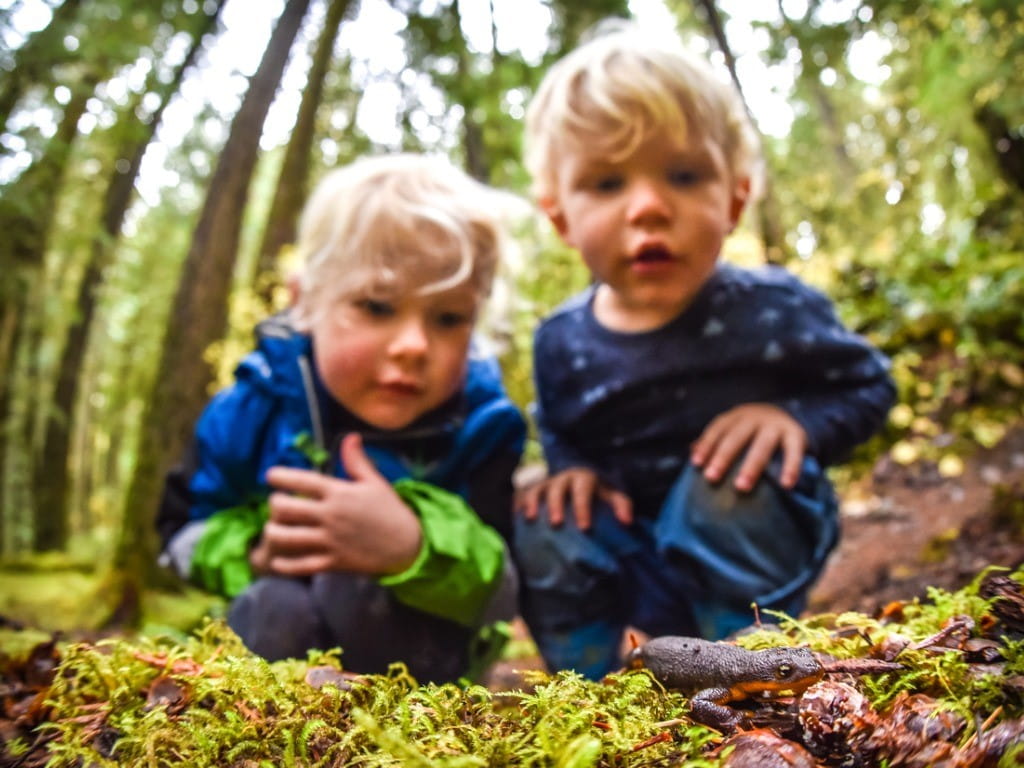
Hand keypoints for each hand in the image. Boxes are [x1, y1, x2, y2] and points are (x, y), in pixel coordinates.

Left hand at [260, 433, 422, 576]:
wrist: (407, 545)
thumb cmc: (390, 510)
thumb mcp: (375, 482)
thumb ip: (357, 460)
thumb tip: (349, 436)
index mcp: (339, 493)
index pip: (302, 480)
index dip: (280, 475)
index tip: (270, 475)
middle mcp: (330, 515)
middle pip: (285, 508)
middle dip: (274, 504)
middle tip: (277, 503)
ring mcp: (329, 540)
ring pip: (286, 537)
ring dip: (273, 532)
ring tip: (274, 529)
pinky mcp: (332, 562)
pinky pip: (300, 565)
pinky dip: (284, 564)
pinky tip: (278, 559)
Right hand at [516, 467, 631, 529]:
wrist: (578, 483)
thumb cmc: (597, 495)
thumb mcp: (612, 496)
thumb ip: (621, 505)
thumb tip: (627, 522)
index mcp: (583, 478)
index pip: (583, 489)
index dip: (583, 507)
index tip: (584, 527)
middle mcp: (562, 478)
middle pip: (557, 488)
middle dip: (556, 504)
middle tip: (556, 523)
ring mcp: (545, 483)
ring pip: (536, 488)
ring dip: (533, 502)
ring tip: (531, 518)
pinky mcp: (532, 491)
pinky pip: (522, 494)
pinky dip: (519, 504)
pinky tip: (517, 517)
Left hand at [690, 403, 806, 491]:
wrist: (788, 415)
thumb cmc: (751, 431)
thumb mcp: (734, 429)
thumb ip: (715, 441)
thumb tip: (692, 453)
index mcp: (736, 417)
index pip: (718, 429)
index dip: (706, 445)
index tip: (696, 464)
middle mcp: (755, 418)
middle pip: (736, 437)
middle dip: (723, 457)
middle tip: (711, 478)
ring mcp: (776, 425)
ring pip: (762, 445)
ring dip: (751, 466)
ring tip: (741, 487)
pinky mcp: (796, 434)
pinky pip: (793, 452)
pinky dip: (790, 468)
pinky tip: (786, 485)